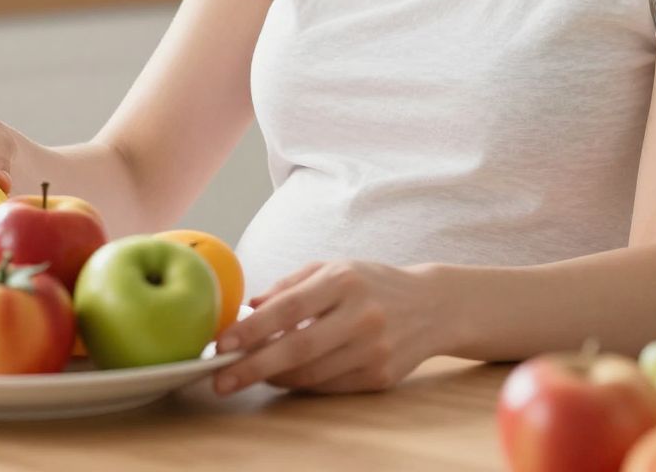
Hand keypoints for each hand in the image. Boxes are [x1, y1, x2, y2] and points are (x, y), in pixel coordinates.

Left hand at [211, 259, 441, 395]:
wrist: (434, 306)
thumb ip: (290, 286)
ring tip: (251, 374)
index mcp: (345, 280)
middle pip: (298, 348)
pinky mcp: (382, 376)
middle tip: (221, 380)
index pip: (290, 307)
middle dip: (254, 367)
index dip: (253, 328)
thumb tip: (250, 309)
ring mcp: (375, 349)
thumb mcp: (334, 269)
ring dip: (275, 377)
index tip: (224, 344)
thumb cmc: (372, 284)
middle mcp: (362, 315)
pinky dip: (302, 384)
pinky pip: (330, 387)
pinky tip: (286, 377)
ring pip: (312, 374)